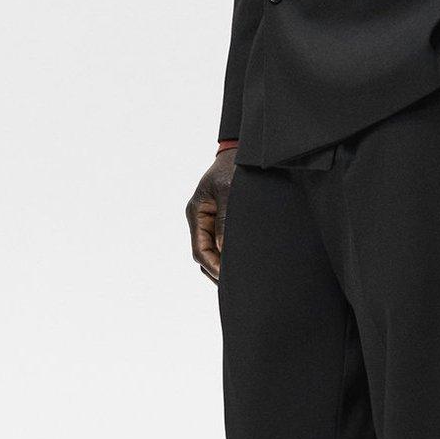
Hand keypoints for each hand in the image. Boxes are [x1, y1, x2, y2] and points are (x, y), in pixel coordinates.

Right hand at [186, 147, 236, 282]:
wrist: (242, 153)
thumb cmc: (233, 169)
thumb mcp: (228, 193)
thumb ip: (225, 221)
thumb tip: (224, 249)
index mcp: (197, 213)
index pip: (200, 250)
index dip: (213, 266)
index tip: (227, 277)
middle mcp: (200, 219)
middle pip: (204, 255)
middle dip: (216, 271)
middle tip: (235, 285)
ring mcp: (209, 220)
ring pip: (211, 251)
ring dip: (222, 265)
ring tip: (238, 279)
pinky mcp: (221, 219)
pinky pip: (221, 243)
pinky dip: (228, 255)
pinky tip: (241, 263)